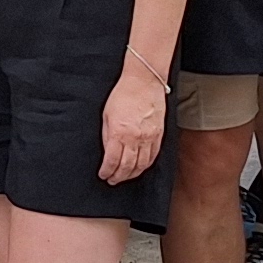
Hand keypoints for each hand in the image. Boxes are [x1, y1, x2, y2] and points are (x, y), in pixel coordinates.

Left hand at [99, 68, 168, 186]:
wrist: (144, 82)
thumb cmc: (123, 94)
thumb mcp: (107, 115)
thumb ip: (107, 136)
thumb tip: (107, 153)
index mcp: (120, 133)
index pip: (112, 161)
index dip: (107, 171)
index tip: (103, 175)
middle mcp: (136, 138)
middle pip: (127, 167)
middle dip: (118, 177)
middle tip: (112, 180)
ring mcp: (150, 137)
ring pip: (142, 165)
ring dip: (132, 174)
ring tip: (125, 176)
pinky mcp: (159, 134)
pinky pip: (153, 156)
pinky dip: (146, 165)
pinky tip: (140, 167)